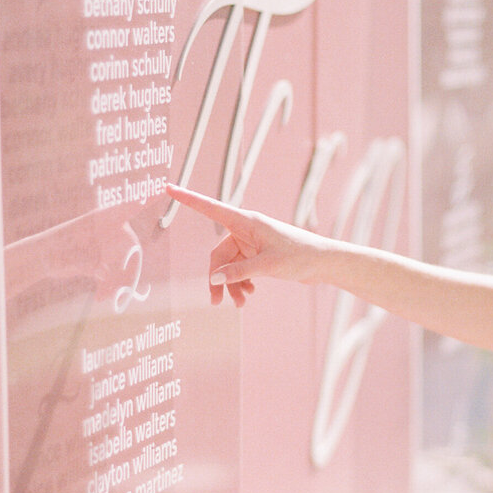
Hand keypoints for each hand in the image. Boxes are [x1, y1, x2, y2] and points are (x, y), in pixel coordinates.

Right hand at [164, 185, 327, 307]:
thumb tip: (213, 279)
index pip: (210, 208)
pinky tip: (249, 295)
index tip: (168, 188)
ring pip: (229, 266)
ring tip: (240, 304)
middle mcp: (245, 230)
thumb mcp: (268, 265)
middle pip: (218, 255)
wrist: (323, 262)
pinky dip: (241, 283)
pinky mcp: (257, 254)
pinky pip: (239, 269)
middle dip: (217, 279)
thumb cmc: (300, 256)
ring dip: (231, 285)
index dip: (188, 199)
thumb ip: (239, 272)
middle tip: (216, 303)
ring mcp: (251, 243)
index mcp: (246, 222)